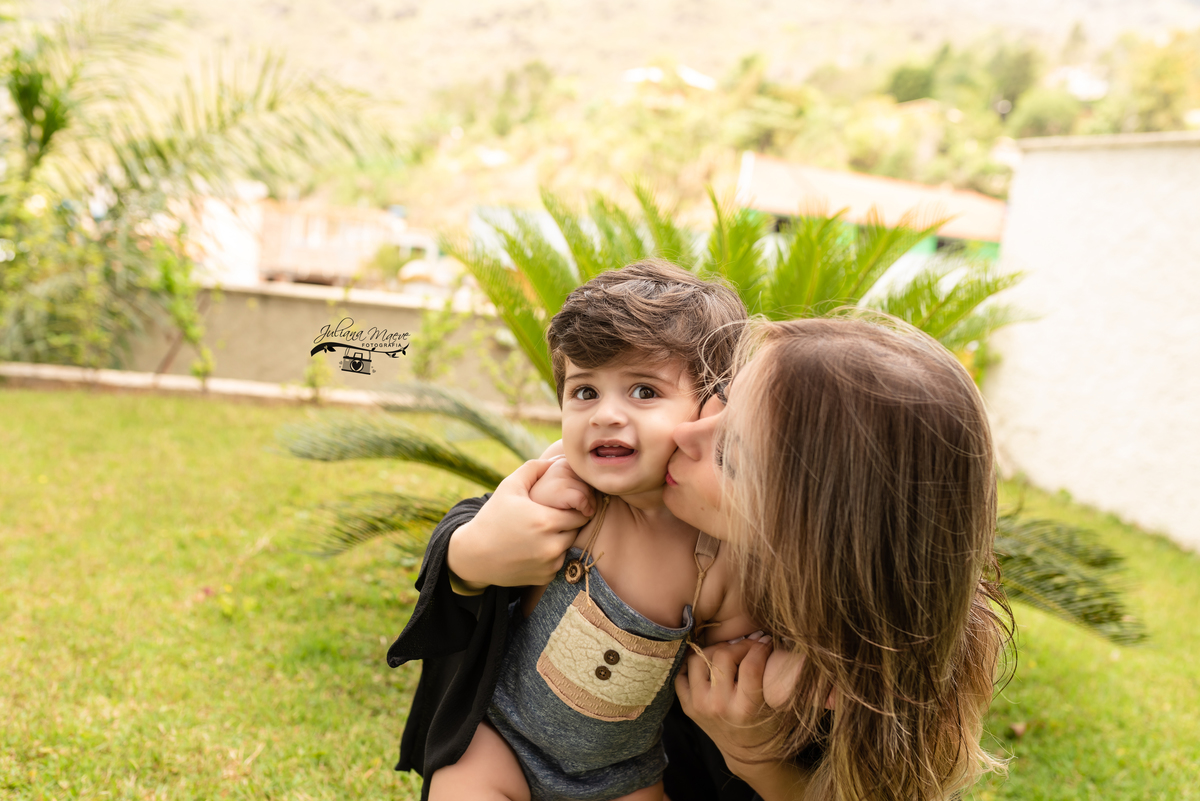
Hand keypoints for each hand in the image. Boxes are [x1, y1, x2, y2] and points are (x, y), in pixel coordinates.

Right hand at [447, 459, 593, 590]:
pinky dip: (553, 555)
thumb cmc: (492, 517)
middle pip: (577, 530)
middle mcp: (552, 545)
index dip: (576, 506)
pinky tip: (537, 547)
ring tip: (545, 530)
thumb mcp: (509, 487)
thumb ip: (533, 468)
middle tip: (555, 515)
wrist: (474, 555)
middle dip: (569, 521)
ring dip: (562, 538)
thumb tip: (556, 459)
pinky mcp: (545, 577)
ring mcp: (549, 564)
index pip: (581, 513)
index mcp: (546, 521)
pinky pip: (559, 562)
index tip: (566, 503)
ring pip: (569, 546)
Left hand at [675, 634, 782, 765]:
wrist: (747, 753)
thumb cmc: (767, 726)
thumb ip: (774, 674)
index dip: (760, 647)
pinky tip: (708, 663)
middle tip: (749, 645)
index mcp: (745, 708)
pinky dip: (692, 665)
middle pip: (723, 656)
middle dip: (739, 645)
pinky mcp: (687, 706)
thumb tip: (767, 637)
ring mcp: (699, 705)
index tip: (766, 642)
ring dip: (715, 650)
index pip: (751, 664)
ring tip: (728, 653)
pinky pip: (681, 674)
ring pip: (699, 659)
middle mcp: (719, 706)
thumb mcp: (777, 705)